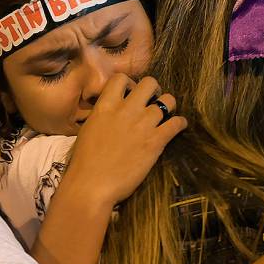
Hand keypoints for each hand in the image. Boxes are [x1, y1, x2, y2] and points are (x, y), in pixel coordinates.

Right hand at [65, 74, 187, 207]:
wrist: (92, 185)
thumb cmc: (83, 162)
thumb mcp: (87, 130)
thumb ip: (101, 116)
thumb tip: (109, 114)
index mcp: (105, 106)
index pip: (121, 78)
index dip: (129, 84)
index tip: (131, 94)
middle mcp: (126, 110)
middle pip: (150, 82)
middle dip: (153, 90)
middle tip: (151, 102)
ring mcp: (143, 124)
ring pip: (168, 100)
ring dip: (168, 106)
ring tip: (165, 115)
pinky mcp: (156, 141)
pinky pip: (177, 123)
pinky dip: (180, 123)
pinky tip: (177, 127)